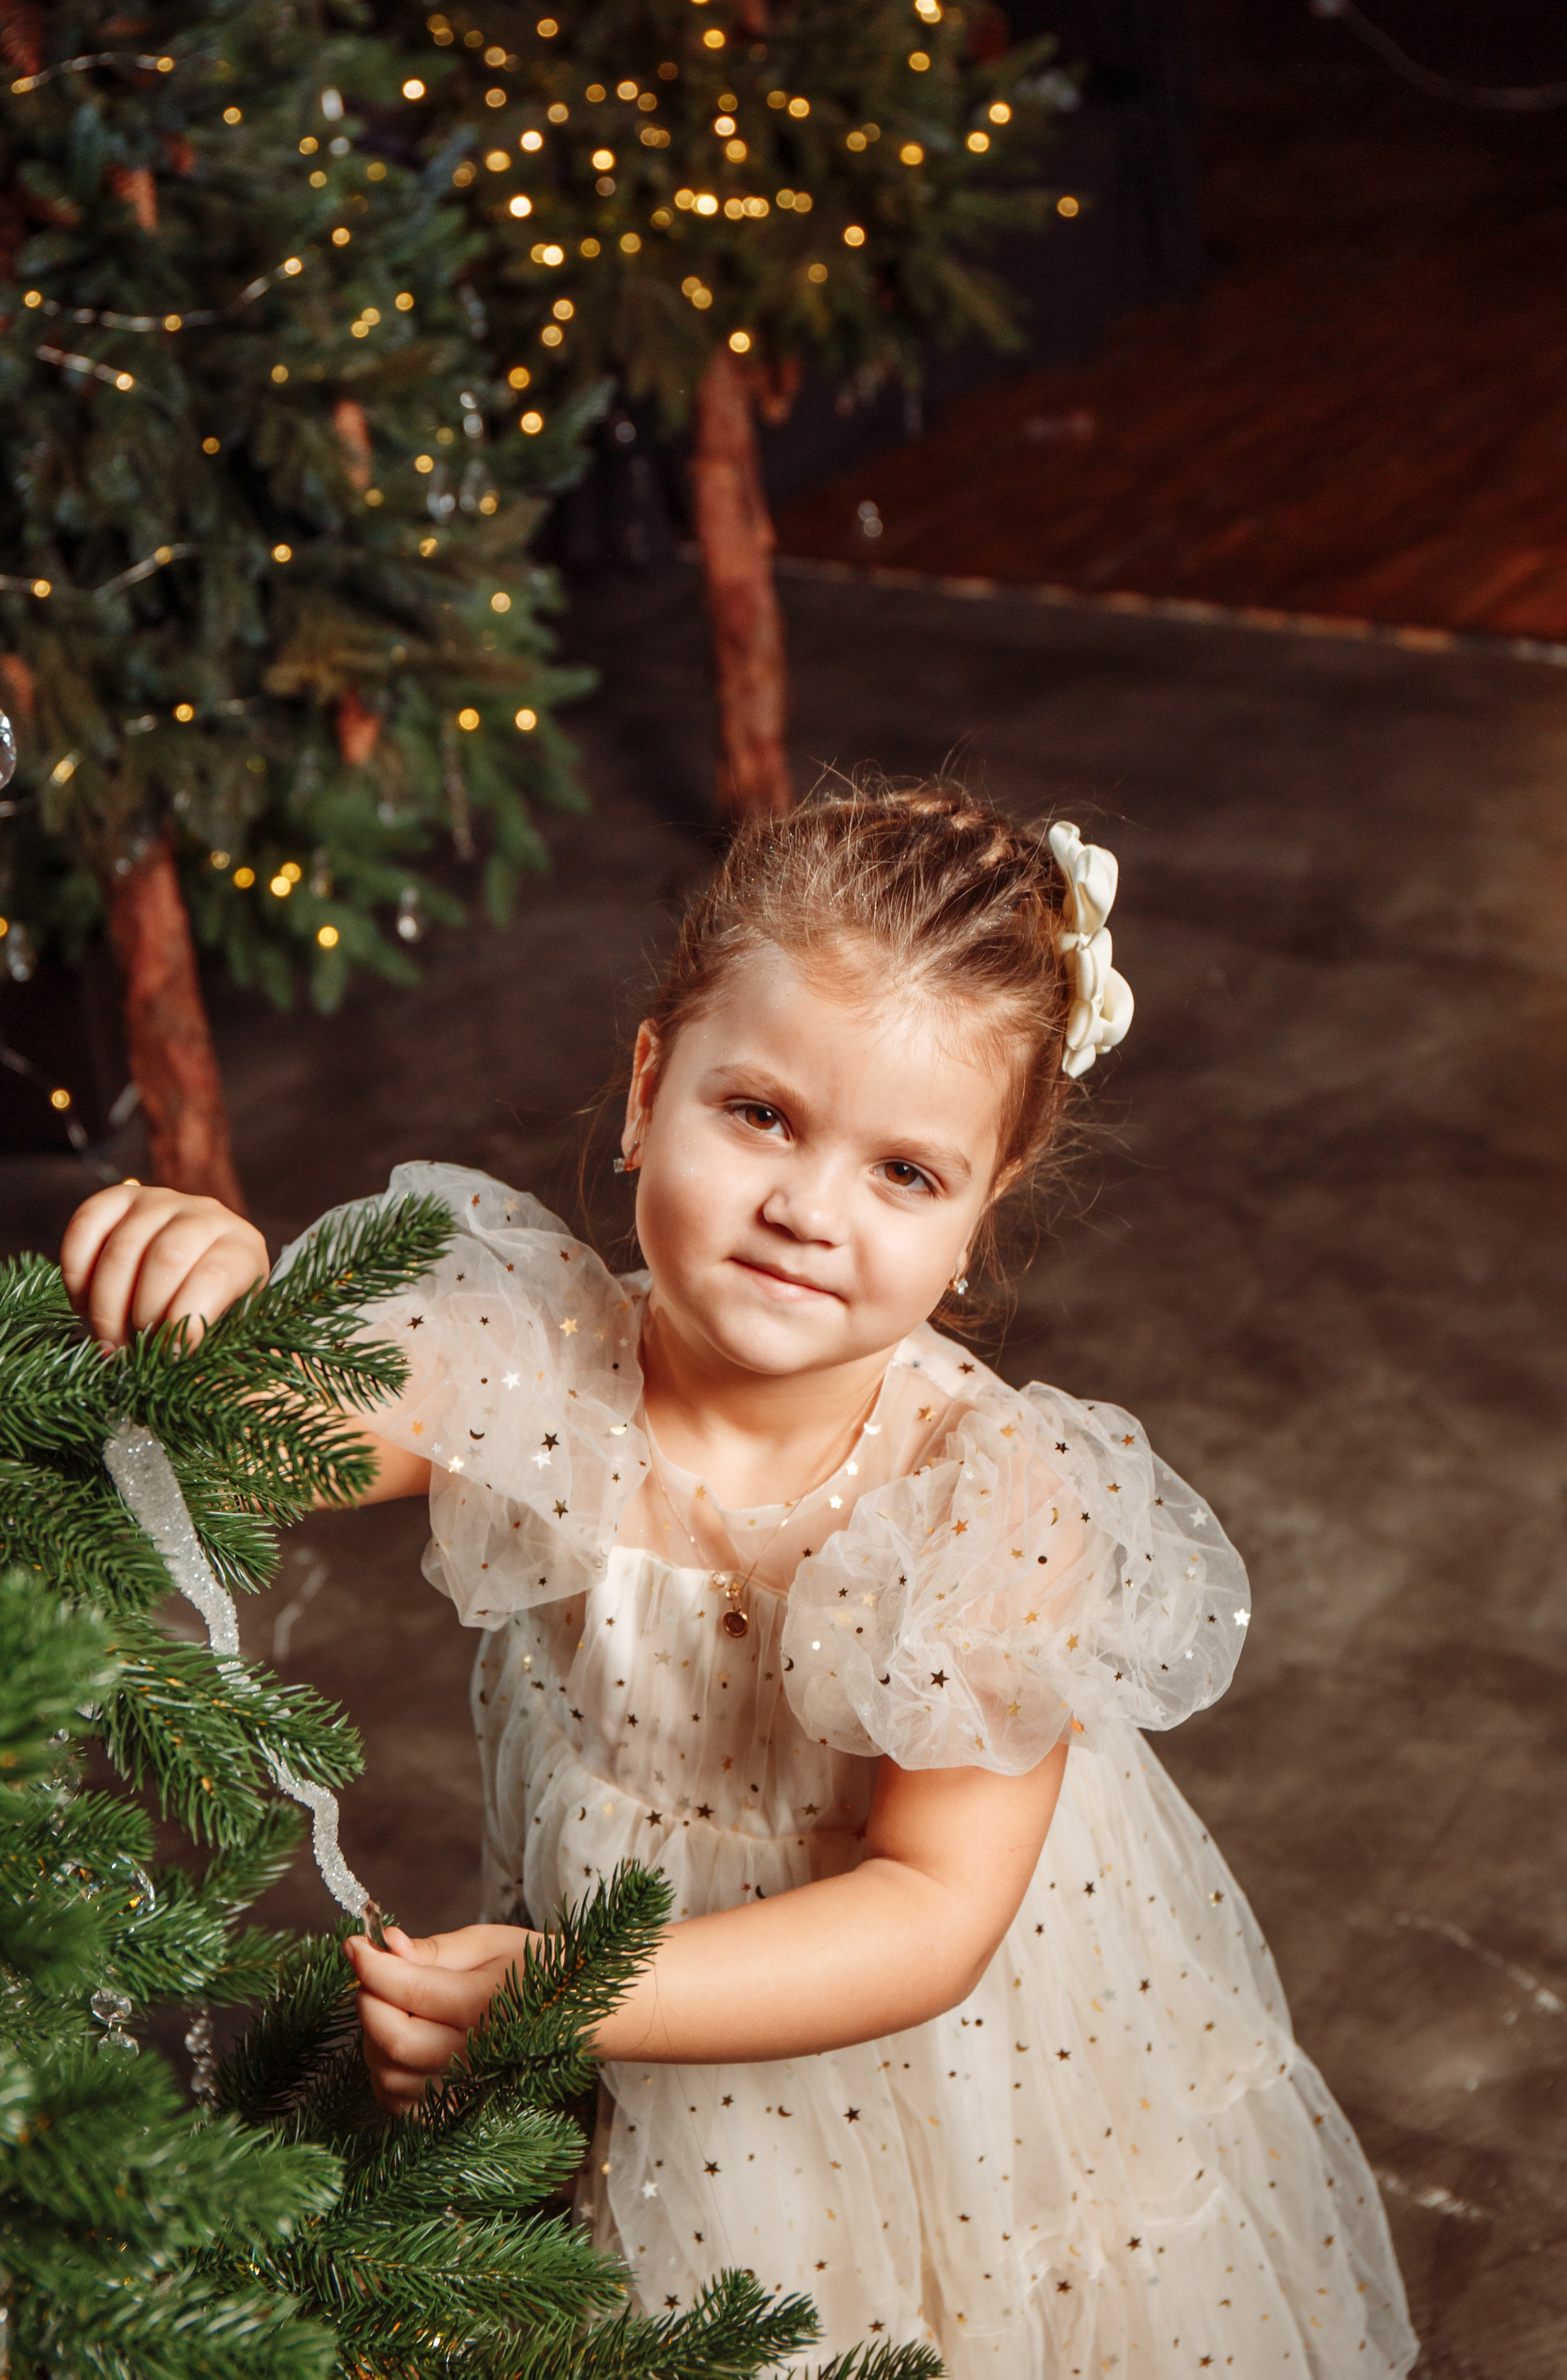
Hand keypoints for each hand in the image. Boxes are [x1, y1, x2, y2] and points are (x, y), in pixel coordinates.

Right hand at [59, 1183, 268, 1350]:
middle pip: (165, 1258)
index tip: (168, 1359)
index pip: (217, 1274)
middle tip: (131, 1353)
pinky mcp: (118, 1199)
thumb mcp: (225, 1344)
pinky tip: (82, 1304)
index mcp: (242, 1250)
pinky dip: (75, 1272)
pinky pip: (85, 1226)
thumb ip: (209, 1360)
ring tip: (109, 1339)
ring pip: (121, 1248)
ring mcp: (161, 1201)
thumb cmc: (211, 1323)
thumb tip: (176, 1379)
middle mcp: (207, 1214)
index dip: (187, 1318)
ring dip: (104, 1306)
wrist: (188, 1285)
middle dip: (140, 1316)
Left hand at [343, 1921, 544, 2115]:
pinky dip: (384, 2071)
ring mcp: (465, 2091)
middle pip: (393, 2036)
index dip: (372, 1965)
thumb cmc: (537, 1972)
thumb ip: (437, 1949)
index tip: (353, 1943)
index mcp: (488, 2007)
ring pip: (388, 2072)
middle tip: (369, 1970)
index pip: (410, 1990)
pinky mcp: (455, 2112)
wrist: (579, 2021)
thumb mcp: (494, 1943)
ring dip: (372, 2034)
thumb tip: (388, 1944)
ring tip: (387, 2002)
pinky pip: (398, 2101)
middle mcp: (475, 2057)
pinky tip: (396, 2041)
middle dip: (367, 1998)